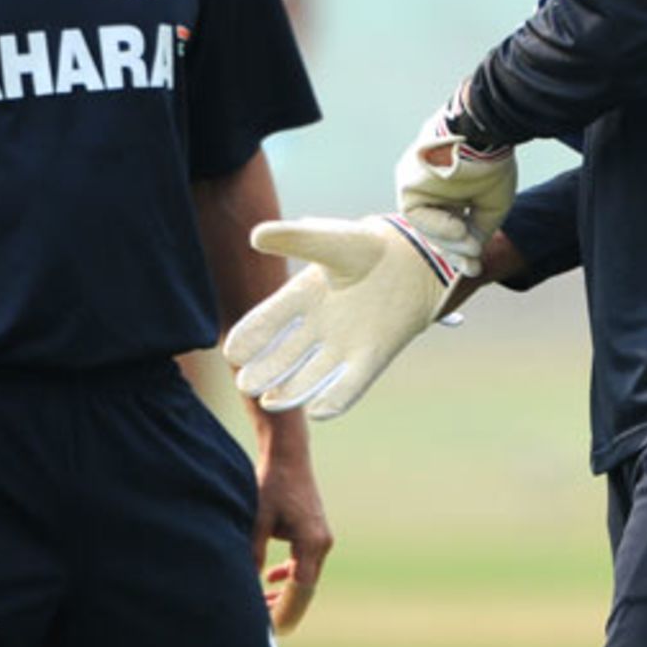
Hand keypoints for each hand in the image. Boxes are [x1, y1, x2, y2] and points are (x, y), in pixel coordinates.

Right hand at [223, 213, 458, 419]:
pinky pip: (349, 386)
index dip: (250, 336)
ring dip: (291, 391)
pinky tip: (319, 410)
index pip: (268, 321)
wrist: (414, 258)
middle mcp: (318, 326)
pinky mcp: (371, 358)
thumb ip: (296, 239)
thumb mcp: (330, 240)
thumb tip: (256, 236)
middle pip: (283, 356)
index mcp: (303, 297)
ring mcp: (344, 345)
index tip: (232, 351)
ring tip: (271, 402)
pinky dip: (335, 399)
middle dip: (264, 371)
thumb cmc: (368, 245)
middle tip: (244, 383)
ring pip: (310, 375)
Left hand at [250, 417, 332, 634]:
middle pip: (306, 587)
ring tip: (264, 600)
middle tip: (261, 615)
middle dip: (284, 603)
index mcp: (311, 542)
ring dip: (287, 589)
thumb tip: (249, 581)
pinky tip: (273, 575)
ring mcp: (321, 537)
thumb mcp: (258, 520)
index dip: (284, 609)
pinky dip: (291, 573)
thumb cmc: (272, 484)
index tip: (267, 620)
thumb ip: (254, 553)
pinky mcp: (316, 531)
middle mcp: (322, 542)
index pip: (301, 590)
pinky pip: (306, 562)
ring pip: (306, 576)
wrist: (288, 455)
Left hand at [394, 104, 515, 276]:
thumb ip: (480, 228)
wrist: (485, 132)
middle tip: (474, 266)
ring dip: (450, 240)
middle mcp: (428, 185)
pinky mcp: (407, 180)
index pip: (450, 224)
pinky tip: (460, 227)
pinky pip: (417, 213)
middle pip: (435, 228)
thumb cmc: (492, 162)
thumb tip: (473, 253)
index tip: (477, 265)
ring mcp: (415, 182)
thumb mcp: (492, 203)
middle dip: (455, 250)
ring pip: (426, 225)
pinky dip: (438, 226)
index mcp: (448, 187)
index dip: (463, 247)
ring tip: (473, 243)